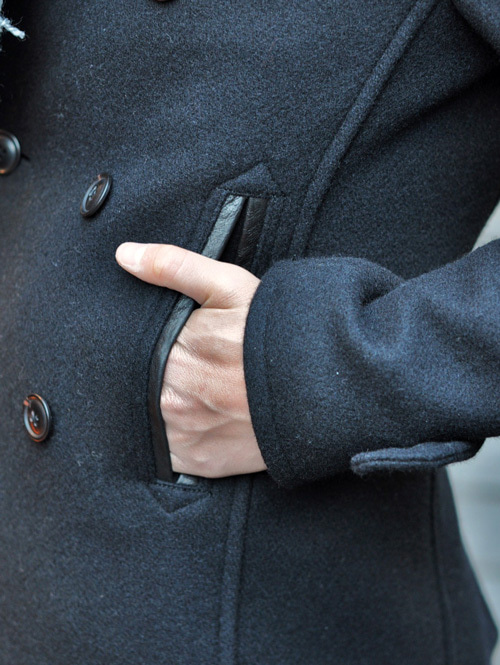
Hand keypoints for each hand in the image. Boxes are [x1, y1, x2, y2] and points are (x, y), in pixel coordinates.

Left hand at [115, 242, 266, 477]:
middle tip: (188, 367)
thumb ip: (174, 267)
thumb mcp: (230, 287)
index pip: (133, 350)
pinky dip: (176, 437)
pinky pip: (168, 453)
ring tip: (197, 392)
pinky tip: (199, 419)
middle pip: (141, 386)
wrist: (320, 392)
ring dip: (163, 407)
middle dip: (155, 375)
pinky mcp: (198, 463)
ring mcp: (183, 436)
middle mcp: (170, 400)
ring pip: (150, 420)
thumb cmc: (274, 336)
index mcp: (171, 354)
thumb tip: (126, 255)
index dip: (145, 345)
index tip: (166, 344)